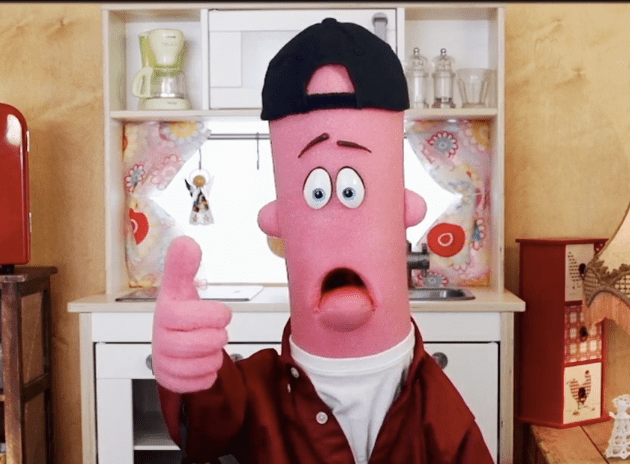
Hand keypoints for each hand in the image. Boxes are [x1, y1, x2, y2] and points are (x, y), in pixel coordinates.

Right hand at [152, 236, 231, 392]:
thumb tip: (185, 243)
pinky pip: (201, 382)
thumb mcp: (181, 286)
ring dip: (215, 354)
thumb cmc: (180, 311)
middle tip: (214, 330)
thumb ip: (183, 265)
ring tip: (207, 345)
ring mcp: (164, 362)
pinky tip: (202, 362)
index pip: (189, 316)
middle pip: (204, 343)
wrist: (170, 337)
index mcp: (165, 314)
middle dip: (218, 335)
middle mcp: (160, 340)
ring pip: (206, 364)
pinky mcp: (171, 381)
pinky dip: (208, 373)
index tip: (221, 312)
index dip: (214, 315)